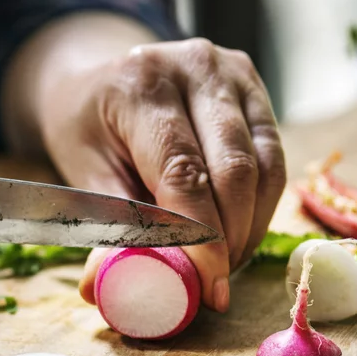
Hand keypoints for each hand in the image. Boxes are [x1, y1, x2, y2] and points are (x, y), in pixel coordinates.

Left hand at [34, 36, 285, 311]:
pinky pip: (274, 158)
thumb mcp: (82, 173)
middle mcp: (194, 66)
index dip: (202, 236)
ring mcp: (232, 72)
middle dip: (231, 238)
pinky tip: (238, 233)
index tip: (211, 288)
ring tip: (225, 263)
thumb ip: (107, 226)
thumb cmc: (89, 129)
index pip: (183, 169)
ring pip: (265, 165)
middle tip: (217, 284)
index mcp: (140, 84)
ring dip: (251, 226)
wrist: (100, 80)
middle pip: (234, 167)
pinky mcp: (255, 88)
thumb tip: (105, 289)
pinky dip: (260, 205)